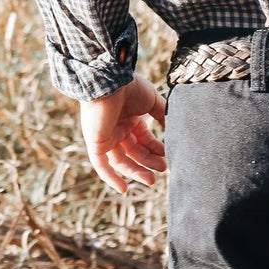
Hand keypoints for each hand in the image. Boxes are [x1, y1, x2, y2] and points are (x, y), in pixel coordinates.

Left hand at [79, 74, 166, 192]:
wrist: (110, 80)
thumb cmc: (130, 87)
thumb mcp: (152, 100)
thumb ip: (161, 113)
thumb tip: (172, 125)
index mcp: (129, 118)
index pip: (143, 139)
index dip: (155, 148)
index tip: (167, 155)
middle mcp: (116, 128)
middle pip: (134, 151)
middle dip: (148, 161)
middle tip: (164, 169)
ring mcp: (105, 136)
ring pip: (121, 161)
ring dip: (136, 171)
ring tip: (152, 180)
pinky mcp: (96, 142)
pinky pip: (101, 165)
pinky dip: (110, 178)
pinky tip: (123, 189)